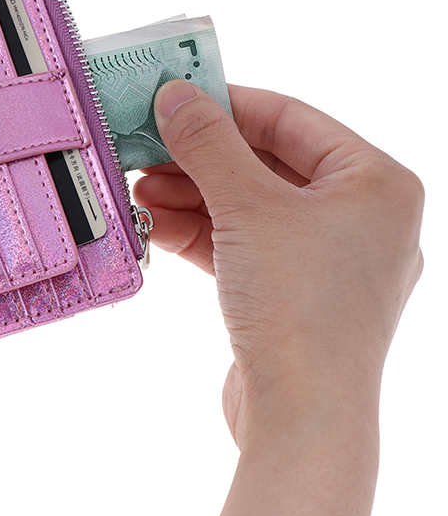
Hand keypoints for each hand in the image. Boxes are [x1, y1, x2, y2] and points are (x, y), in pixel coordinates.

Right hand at [134, 81, 423, 449]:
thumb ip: (208, 145)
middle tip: (146, 146)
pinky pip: (244, 247)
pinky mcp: (293, 295)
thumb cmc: (299, 307)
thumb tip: (175, 97)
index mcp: (375, 183)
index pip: (290, 119)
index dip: (226, 104)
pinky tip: (156, 224)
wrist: (302, 418)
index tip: (175, 97)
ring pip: (249, 209)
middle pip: (265, 165)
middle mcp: (359, 218)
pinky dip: (202, 234)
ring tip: (140, 188)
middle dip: (199, 159)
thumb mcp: (247, 207)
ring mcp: (326, 261)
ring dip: (192, 197)